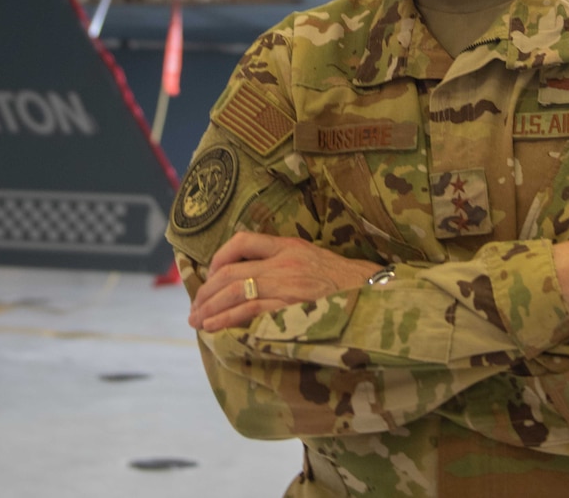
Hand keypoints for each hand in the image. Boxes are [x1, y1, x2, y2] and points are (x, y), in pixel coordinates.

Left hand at [188, 231, 380, 332]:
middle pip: (231, 271)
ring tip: (197, 321)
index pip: (243, 240)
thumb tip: (253, 279)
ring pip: (235, 291)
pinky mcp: (291, 307)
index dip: (219, 258)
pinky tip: (215, 327)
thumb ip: (285, 262)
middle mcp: (285, 261)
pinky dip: (227, 319)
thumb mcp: (314, 259)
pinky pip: (250, 311)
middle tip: (194, 308)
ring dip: (210, 308)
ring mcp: (287, 284)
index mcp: (289, 246)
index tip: (209, 276)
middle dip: (206, 291)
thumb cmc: (345, 284)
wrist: (374, 296)